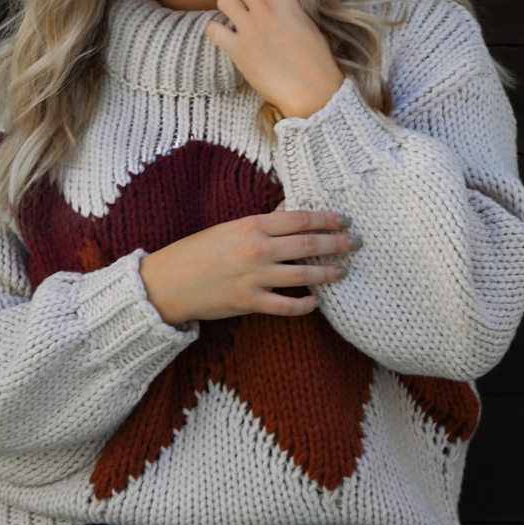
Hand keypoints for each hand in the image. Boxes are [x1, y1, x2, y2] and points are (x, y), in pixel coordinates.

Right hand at [138, 209, 358, 326]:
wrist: (167, 283)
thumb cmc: (195, 252)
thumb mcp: (228, 229)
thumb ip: (260, 227)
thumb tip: (292, 221)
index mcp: (251, 225)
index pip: (300, 218)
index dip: (327, 219)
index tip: (344, 220)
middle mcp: (256, 249)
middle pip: (309, 244)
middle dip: (337, 243)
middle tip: (356, 244)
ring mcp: (254, 277)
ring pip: (304, 274)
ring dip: (328, 273)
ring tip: (342, 272)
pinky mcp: (249, 302)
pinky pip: (287, 306)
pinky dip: (305, 305)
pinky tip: (315, 302)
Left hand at [204, 0, 344, 119]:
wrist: (311, 89)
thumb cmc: (318, 64)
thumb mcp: (311, 27)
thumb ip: (294, 14)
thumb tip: (285, 15)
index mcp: (287, 2)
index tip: (268, 3)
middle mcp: (265, 10)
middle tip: (244, 5)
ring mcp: (249, 27)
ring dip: (227, 6)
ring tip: (232, 18)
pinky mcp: (236, 48)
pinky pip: (212, 28)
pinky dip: (214, 30)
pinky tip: (223, 36)